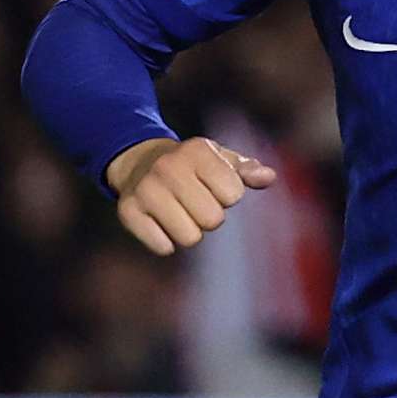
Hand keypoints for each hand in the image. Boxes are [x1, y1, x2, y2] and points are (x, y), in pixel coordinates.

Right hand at [106, 136, 275, 257]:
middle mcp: (168, 167)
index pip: (233, 195)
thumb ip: (247, 169)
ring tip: (179, 211)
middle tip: (195, 201)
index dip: (227, 195)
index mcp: (197, 151)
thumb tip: (268, 177)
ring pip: (189, 237)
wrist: (140, 162)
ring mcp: (145, 189)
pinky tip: (160, 222)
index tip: (212, 185)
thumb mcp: (221, 159)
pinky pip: (162, 247)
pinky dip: (165, 242)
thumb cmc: (192, 166)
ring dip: (189, 230)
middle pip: (213, 220)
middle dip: (209, 216)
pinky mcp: (128, 210)